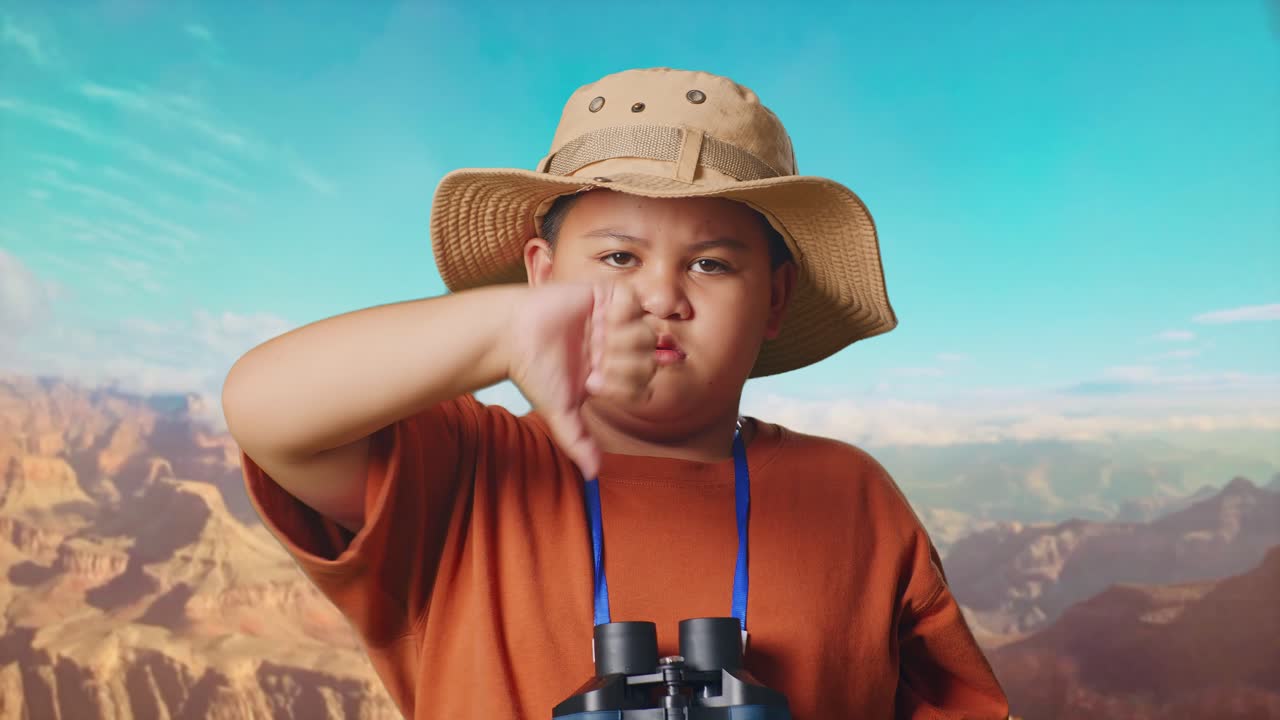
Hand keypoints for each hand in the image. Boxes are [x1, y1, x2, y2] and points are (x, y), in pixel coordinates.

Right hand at [506, 282, 656, 477]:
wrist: (513, 336)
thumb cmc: (534, 372)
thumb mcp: (560, 411)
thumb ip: (578, 441)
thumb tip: (592, 475)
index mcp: (610, 372)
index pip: (644, 383)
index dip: (627, 386)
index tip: (596, 383)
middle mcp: (614, 347)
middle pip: (651, 357)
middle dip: (626, 363)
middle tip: (598, 360)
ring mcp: (611, 320)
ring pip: (647, 331)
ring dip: (624, 339)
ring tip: (599, 338)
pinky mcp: (604, 295)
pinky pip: (633, 300)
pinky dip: (623, 311)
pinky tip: (601, 317)